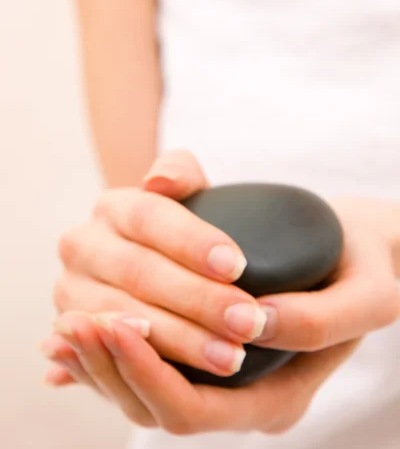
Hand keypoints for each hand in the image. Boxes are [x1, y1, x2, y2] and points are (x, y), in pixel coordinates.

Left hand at [42, 187, 399, 433]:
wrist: (358, 263)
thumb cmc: (365, 274)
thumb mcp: (369, 294)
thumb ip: (320, 316)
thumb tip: (254, 321)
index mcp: (278, 398)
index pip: (193, 410)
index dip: (148, 373)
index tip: (114, 322)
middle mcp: (242, 401)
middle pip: (155, 410)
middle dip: (109, 369)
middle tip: (73, 324)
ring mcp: (220, 379)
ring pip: (142, 394)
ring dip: (99, 362)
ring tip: (66, 326)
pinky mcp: (205, 350)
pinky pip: (146, 366)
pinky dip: (107, 355)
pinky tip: (73, 332)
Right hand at [48, 150, 267, 379]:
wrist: (154, 269)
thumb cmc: (182, 233)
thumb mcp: (187, 194)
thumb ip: (179, 173)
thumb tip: (158, 180)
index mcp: (112, 207)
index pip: (150, 216)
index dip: (192, 241)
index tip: (237, 266)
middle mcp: (82, 244)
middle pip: (138, 271)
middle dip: (197, 299)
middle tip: (248, 321)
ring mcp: (70, 289)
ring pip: (122, 317)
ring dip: (178, 340)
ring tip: (231, 357)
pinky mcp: (73, 331)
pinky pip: (107, 354)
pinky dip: (146, 364)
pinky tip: (189, 377)